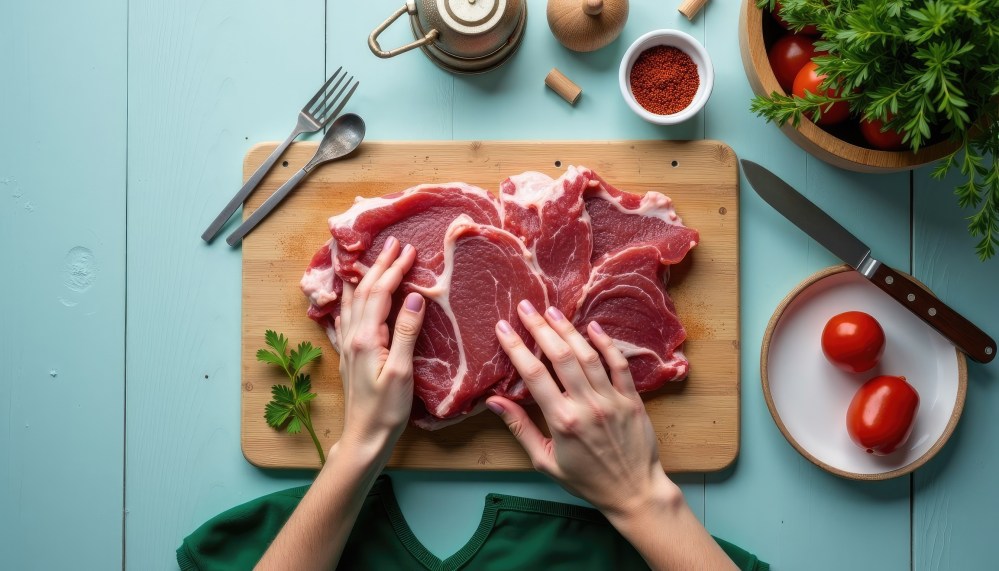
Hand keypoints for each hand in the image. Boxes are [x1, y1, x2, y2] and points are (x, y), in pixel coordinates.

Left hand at [335, 236, 425, 455]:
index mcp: (366, 338)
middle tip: (394, 244)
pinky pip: (348, 316)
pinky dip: (353, 298)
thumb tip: (413, 296)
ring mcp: (349, 345)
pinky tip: (353, 297)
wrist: (364, 437)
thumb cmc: (387, 410)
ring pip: (353, 301)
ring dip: (364, 277)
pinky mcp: (350, 355)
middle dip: (380, 265)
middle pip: (365, 291)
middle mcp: (353, 336)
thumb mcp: (402, 371)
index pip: (381, 293)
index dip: (394, 269)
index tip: (409, 250)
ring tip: (371, 259)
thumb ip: (406, 332)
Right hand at [488, 300, 675, 519]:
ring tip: (552, 311)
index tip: (503, 328)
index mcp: (562, 421)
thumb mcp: (545, 462)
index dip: (516, 348)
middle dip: (540, 328)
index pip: (534, 375)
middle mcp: (587, 405)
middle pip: (560, 356)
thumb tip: (494, 402)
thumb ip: (520, 428)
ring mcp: (612, 400)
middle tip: (526, 307)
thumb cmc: (586, 481)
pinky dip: (606, 344)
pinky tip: (592, 327)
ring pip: (588, 355)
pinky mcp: (632, 399)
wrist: (633, 492)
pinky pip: (619, 365)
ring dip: (568, 330)